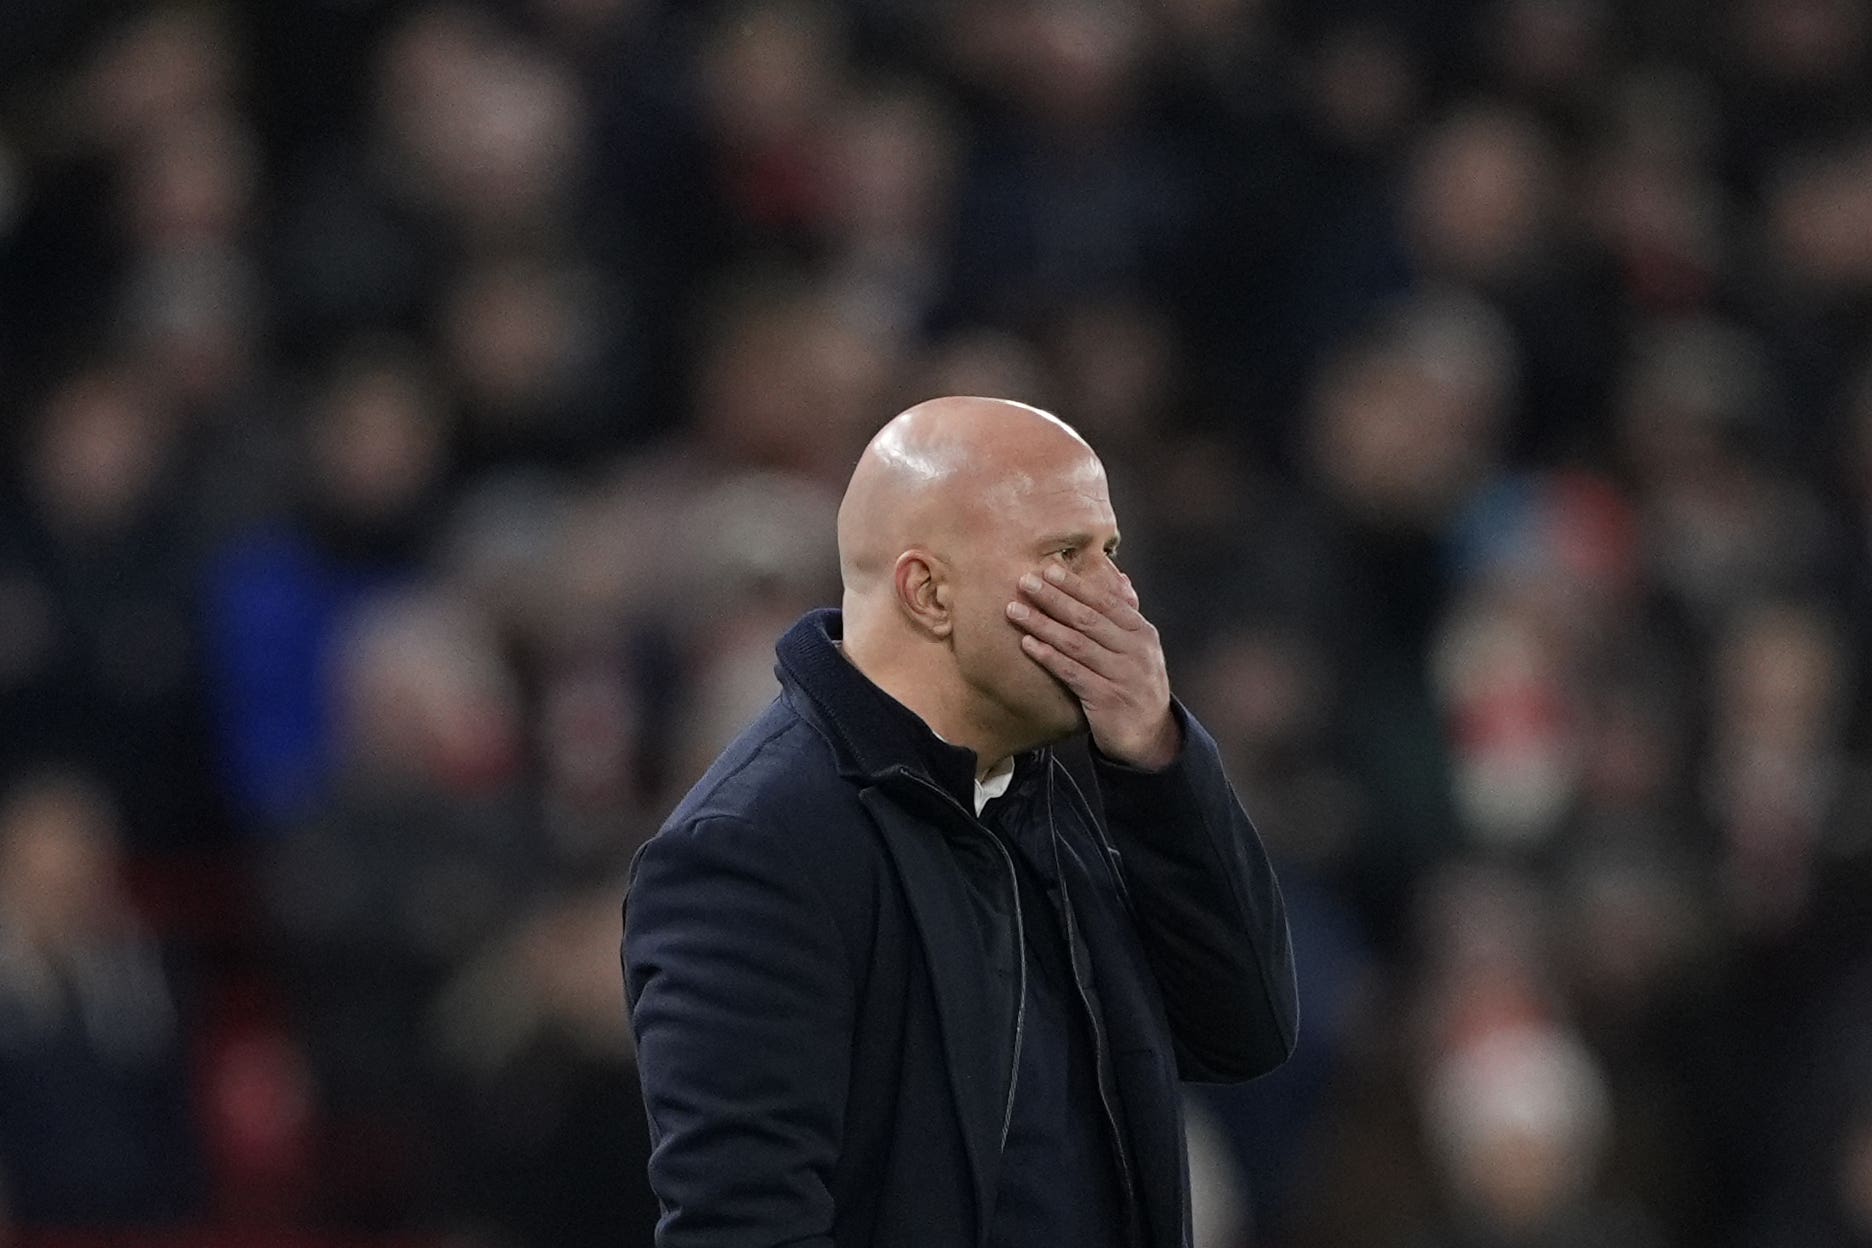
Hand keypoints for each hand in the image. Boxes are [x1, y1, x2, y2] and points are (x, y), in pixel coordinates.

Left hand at [1007, 564, 1179, 769]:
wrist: (1150, 736)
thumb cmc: (1137, 685)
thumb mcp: (1140, 648)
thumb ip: (1126, 616)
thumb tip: (1120, 579)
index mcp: (1141, 632)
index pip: (1105, 602)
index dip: (1075, 586)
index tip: (1048, 570)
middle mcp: (1134, 650)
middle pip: (1087, 618)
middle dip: (1053, 598)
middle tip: (1025, 582)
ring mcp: (1121, 674)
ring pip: (1076, 643)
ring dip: (1042, 624)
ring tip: (1015, 610)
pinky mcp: (1106, 699)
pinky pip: (1072, 672)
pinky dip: (1049, 657)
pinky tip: (1028, 644)